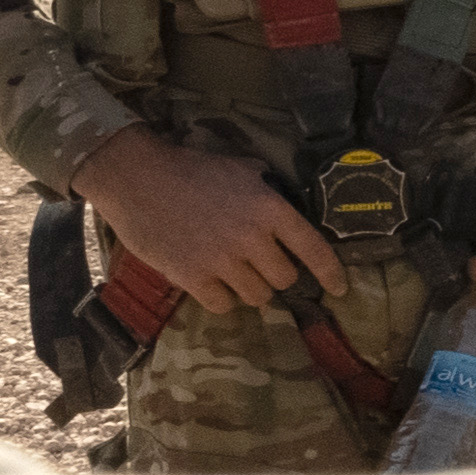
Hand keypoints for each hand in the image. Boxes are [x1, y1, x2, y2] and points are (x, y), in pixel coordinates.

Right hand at [68, 124, 325, 313]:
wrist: (136, 178)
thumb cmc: (189, 169)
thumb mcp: (239, 169)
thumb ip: (266, 187)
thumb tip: (283, 196)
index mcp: (269, 209)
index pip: (314, 249)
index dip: (331, 273)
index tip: (339, 289)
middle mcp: (252, 238)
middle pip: (285, 279)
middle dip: (274, 274)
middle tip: (256, 264)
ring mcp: (223, 261)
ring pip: (257, 297)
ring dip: (248, 288)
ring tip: (231, 272)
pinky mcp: (193, 278)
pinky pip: (223, 305)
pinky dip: (220, 298)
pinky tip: (209, 281)